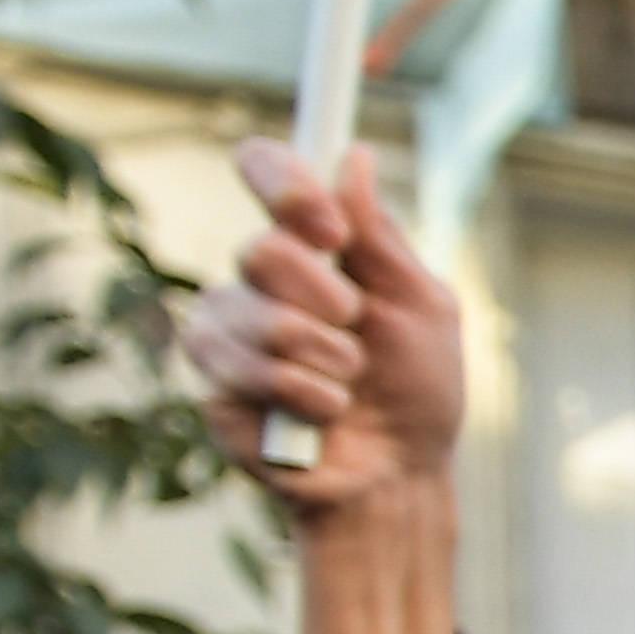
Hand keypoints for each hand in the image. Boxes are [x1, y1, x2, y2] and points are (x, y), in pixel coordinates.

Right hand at [175, 137, 464, 633]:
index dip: (282, 180)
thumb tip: (354, 157)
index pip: (266, 172)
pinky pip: (242, 368)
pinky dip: (303, 394)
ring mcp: (229, 329)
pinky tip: (325, 413)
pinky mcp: (213, 383)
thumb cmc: (419, 391)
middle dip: (324, 297)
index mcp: (313, 247)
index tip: (327, 224)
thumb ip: (381, 240)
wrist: (401, 475)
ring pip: (249, 313)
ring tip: (348, 384)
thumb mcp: (421, 308)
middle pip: (259, 249)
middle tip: (355, 328)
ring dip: (321, 355)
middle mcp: (260, 279)